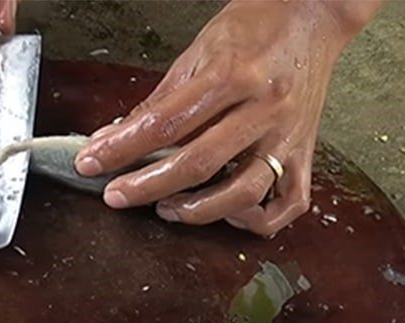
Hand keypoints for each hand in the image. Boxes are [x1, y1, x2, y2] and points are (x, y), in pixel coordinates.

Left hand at [75, 0, 381, 236]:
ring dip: (197, 211)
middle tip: (117, 196)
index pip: (166, 122)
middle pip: (198, 163)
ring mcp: (288, 135)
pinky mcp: (307, 154)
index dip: (123, 148)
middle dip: (147, 186)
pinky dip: (256, 220)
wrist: (313, 11)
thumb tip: (115, 137)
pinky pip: (288, 205)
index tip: (92, 162)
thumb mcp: (198, 52)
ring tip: (167, 209)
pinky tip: (228, 213)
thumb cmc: (255, 27)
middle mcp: (265, 107)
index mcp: (234, 74)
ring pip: (243, 192)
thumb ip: (159, 101)